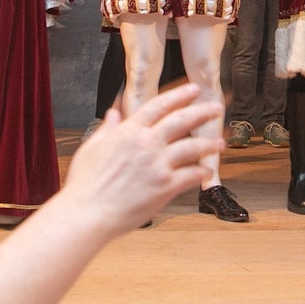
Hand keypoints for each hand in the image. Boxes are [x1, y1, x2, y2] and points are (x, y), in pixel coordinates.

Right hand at [56, 82, 223, 236]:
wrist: (87, 214)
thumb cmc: (84, 185)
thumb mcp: (91, 148)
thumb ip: (106, 129)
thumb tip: (113, 113)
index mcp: (128, 131)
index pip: (159, 105)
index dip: (179, 95)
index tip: (193, 89)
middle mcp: (146, 144)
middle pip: (181, 120)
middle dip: (202, 111)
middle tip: (216, 107)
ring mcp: (158, 164)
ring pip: (192, 147)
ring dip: (209, 143)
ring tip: (220, 142)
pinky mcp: (165, 187)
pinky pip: (191, 174)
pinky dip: (202, 172)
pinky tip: (208, 171)